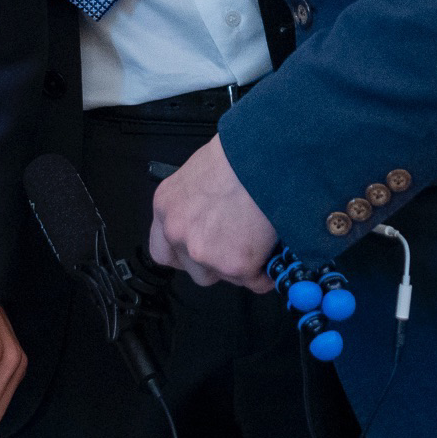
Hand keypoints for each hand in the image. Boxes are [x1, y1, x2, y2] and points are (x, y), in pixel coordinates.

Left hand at [146, 136, 277, 292]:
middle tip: (239, 244)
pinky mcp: (236, 265)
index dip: (185, 257)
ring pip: (228, 277)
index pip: (162, 252)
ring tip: (259, 236)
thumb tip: (209, 222)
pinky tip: (274, 247)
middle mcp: (178, 233)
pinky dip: (268, 271)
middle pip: (197, 272)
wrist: (263, 158)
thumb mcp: (198, 175)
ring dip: (244, 266)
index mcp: (166, 207)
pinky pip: (258, 281)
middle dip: (219, 265)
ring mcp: (205, 253)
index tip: (202, 254)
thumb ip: (194, 206)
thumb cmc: (237, 156)